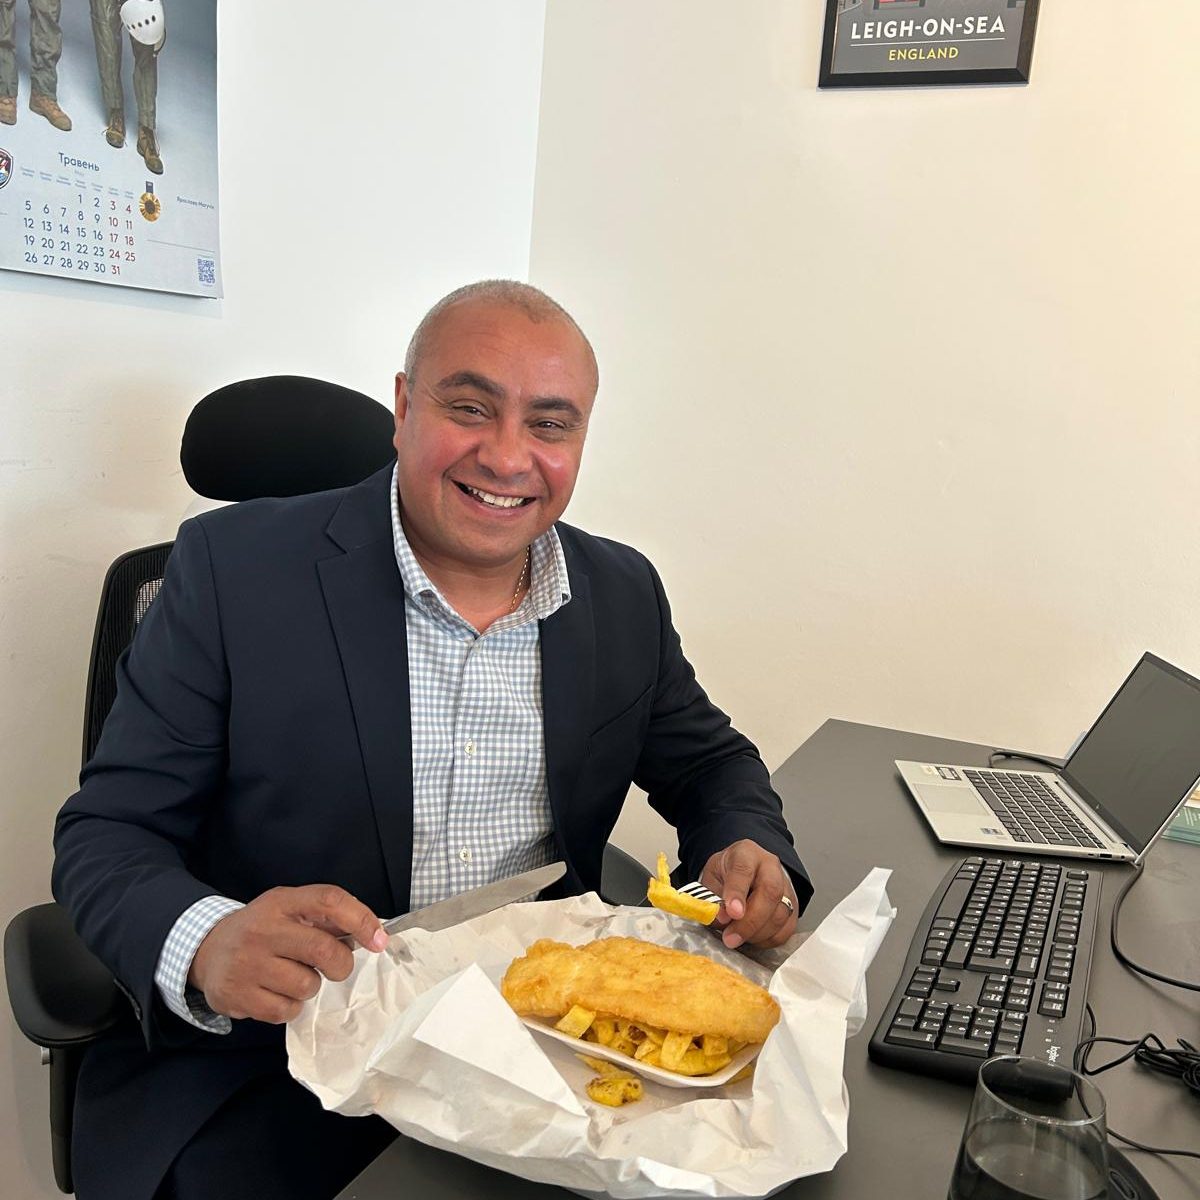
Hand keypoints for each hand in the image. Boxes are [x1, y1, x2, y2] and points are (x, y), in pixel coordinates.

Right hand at [188, 884, 387, 1023]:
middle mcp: (262, 929)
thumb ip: (326, 918)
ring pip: (307, 985)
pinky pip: (286, 1010)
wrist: (207, 949)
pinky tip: (277, 992)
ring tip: (293, 976)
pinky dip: (291, 1006)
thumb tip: (374, 934)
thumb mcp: (289, 910)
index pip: (329, 900)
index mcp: (282, 902)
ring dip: (311, 986)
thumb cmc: (263, 930)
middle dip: (341, 965)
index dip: (361, 919)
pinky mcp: (236, 995)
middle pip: (323, 950)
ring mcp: (247, 964)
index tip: (379, 940)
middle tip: (336, 967)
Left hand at [700, 840, 797, 949]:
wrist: (743, 873)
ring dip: (757, 934)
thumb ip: (713, 898)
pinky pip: (787, 928)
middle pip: (770, 892)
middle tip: (731, 938)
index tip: (731, 912)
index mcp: (746, 854)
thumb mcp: (711, 879)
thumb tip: (721, 918)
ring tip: (737, 938)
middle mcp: (770, 867)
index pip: (743, 870)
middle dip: (750, 921)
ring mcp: (786, 886)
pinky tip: (752, 938)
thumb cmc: (727, 875)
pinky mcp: (794, 906)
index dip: (737, 892)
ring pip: (780, 913)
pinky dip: (768, 940)